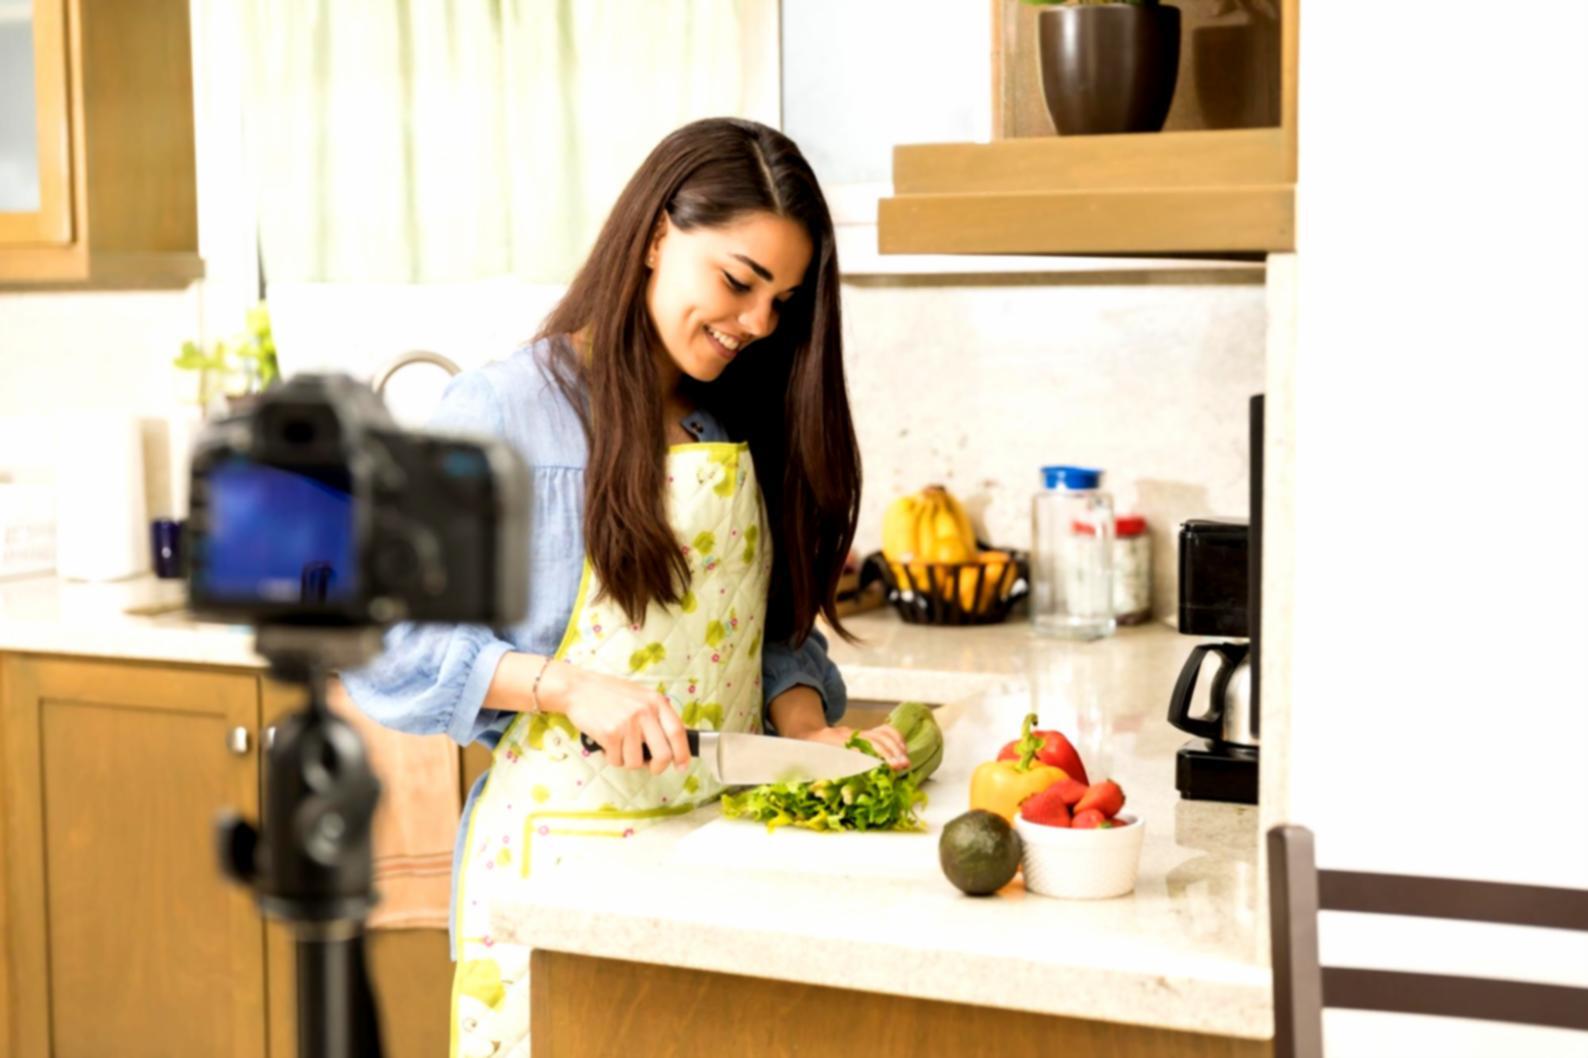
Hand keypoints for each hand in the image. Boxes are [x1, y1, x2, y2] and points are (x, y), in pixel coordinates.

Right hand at [544, 662, 690, 774]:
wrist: (579, 689)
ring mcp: (627, 723)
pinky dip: (612, 758)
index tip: (682, 765)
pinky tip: (607, 744)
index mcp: (656, 702)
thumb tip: (672, 743)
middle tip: (650, 767)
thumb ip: (656, 715)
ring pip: (637, 762)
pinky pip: (617, 761)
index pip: (678, 732)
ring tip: (620, 746)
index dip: (683, 753)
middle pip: (663, 754)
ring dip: (628, 761)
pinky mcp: (609, 733)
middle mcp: (644, 712)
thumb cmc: (610, 694)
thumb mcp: (641, 696)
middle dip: (657, 767)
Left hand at [802, 723, 909, 771]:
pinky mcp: (864, 733)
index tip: (883, 766)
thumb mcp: (811, 765)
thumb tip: (828, 792)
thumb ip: (822, 776)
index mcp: (834, 744)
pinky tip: (903, 749)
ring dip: (895, 747)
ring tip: (905, 761)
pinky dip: (895, 738)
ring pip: (881, 734)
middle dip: (889, 754)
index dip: (869, 757)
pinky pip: (883, 731)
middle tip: (901, 767)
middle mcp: (848, 736)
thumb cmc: (810, 754)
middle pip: (873, 741)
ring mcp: (857, 732)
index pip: (855, 749)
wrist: (808, 734)